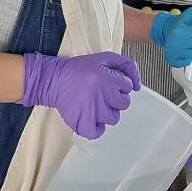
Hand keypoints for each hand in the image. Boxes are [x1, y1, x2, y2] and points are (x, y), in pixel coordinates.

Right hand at [20, 51, 140, 138]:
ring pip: (113, 118)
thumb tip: (138, 85)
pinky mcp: (82, 123)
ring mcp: (94, 111)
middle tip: (100, 93)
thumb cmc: (79, 69)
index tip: (107, 81)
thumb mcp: (105, 58)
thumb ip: (127, 66)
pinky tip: (91, 117)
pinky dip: (96, 128)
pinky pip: (98, 132)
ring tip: (93, 103)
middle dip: (115, 98)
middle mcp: (103, 96)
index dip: (118, 84)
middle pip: (124, 104)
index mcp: (109, 79)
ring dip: (106, 112)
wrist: (54, 80)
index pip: (128, 87)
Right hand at [151, 7, 191, 67]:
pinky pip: (188, 61)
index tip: (191, 28)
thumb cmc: (180, 23)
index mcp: (179, 30)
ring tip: (185, 42)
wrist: (166, 29)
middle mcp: (174, 42)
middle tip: (188, 35)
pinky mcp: (172, 60)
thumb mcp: (191, 14)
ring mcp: (172, 52)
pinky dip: (187, 57)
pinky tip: (182, 50)